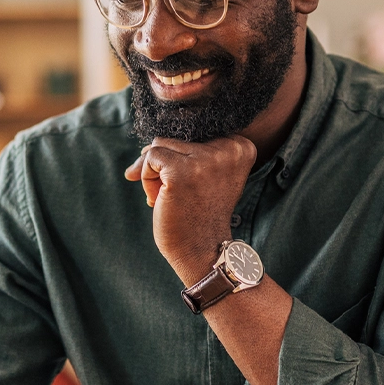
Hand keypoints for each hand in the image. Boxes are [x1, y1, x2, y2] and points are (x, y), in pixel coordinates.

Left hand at [124, 135, 255, 278]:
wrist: (204, 252)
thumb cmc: (200, 215)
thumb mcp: (206, 176)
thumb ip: (188, 152)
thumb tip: (143, 149)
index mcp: (240, 147)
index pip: (196, 132)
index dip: (182, 158)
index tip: (189, 185)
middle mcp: (228, 149)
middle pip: (175, 137)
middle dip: (165, 166)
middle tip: (177, 196)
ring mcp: (205, 159)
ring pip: (159, 145)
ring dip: (154, 173)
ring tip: (168, 198)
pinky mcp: (180, 171)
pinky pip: (150, 157)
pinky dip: (146, 179)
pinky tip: (159, 200)